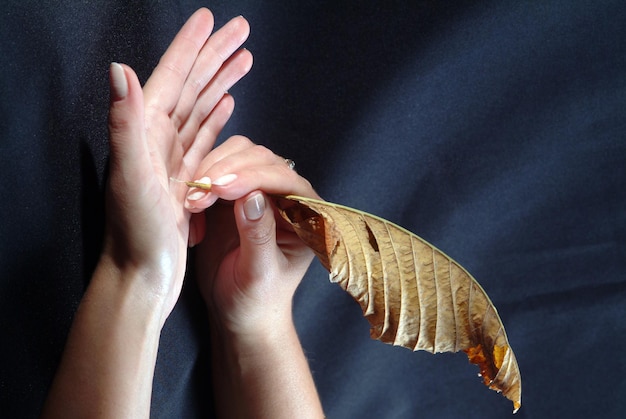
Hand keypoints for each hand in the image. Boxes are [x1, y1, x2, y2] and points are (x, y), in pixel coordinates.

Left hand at [104, 9, 251, 321]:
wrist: (141, 277)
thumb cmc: (135, 236)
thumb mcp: (131, 179)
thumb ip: (125, 123)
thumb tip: (122, 69)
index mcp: (145, 134)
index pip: (171, 77)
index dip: (191, 46)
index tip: (211, 19)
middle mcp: (156, 141)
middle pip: (190, 86)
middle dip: (214, 55)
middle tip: (239, 30)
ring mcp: (170, 159)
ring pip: (200, 108)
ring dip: (220, 81)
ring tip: (241, 59)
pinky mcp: (184, 178)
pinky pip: (203, 138)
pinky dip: (215, 117)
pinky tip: (227, 105)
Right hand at [185, 136, 319, 333]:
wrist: (238, 313)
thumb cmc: (257, 300)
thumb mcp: (258, 273)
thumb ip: (258, 235)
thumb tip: (253, 196)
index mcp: (305, 213)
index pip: (283, 179)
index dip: (252, 176)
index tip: (220, 188)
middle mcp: (284, 195)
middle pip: (259, 158)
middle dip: (227, 171)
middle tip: (199, 195)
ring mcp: (257, 190)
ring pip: (237, 155)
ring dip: (210, 172)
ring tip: (192, 203)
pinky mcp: (231, 194)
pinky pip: (215, 168)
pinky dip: (199, 180)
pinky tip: (190, 207)